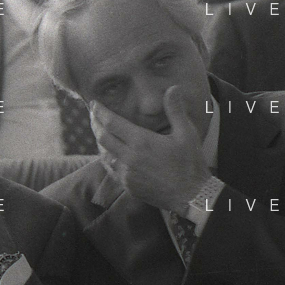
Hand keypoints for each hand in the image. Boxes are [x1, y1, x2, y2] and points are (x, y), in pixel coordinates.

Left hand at [92, 84, 212, 213]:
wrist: (191, 196)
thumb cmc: (190, 163)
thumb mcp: (186, 133)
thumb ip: (175, 110)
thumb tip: (172, 88)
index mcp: (141, 141)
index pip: (111, 123)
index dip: (100, 112)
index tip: (94, 104)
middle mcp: (129, 157)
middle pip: (102, 137)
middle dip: (95, 123)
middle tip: (93, 115)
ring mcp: (127, 173)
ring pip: (104, 154)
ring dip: (100, 141)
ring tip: (99, 131)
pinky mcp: (128, 186)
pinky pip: (111, 169)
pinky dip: (107, 158)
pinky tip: (109, 154)